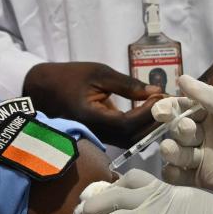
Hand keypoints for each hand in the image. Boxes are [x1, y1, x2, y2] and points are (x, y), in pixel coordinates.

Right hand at [23, 62, 162, 147]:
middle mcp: (96, 133)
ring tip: (163, 106)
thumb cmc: (69, 77)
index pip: (128, 123)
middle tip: (170, 103)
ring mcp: (98, 137)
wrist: (42, 89)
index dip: (148, 113)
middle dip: (154, 122)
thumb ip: (127, 84)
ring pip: (131, 140)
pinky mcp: (101, 135)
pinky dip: (139, 126)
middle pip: (133, 137)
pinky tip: (149, 110)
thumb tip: (156, 92)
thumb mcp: (98, 73)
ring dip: (149, 126)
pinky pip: (124, 136)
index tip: (163, 97)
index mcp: (92, 118)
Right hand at [154, 75, 212, 206]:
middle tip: (189, 131)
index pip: (181, 109)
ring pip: (176, 153)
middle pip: (176, 131)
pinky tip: (175, 170)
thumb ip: (210, 97)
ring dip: (171, 151)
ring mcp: (203, 157)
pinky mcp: (206, 178)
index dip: (168, 109)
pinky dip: (172, 173)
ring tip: (172, 150)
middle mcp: (203, 134)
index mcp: (209, 113)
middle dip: (177, 130)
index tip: (160, 111)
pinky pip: (180, 176)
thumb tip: (181, 78)